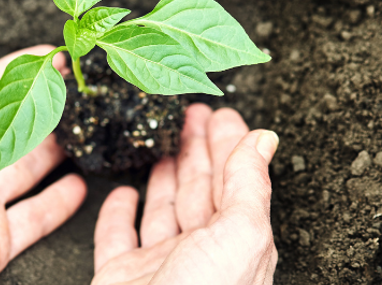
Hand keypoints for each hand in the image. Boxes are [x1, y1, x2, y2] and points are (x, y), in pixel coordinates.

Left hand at [0, 46, 86, 284]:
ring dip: (52, 147)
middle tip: (69, 84)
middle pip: (6, 128)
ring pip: (25, 168)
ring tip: (78, 125)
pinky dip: (58, 204)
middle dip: (38, 104)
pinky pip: (34, 219)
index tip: (43, 58)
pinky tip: (77, 185)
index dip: (12, 75)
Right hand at [92, 104, 277, 284]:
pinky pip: (117, 237)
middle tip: (190, 114)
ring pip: (162, 208)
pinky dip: (118, 213)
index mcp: (234, 242)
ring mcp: (158, 264)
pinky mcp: (121, 275)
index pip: (232, 180)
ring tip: (162, 139)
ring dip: (163, 172)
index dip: (227, 145)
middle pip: (198, 189)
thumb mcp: (240, 235)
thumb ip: (250, 185)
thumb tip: (264, 139)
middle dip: (196, 149)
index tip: (219, 113)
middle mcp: (199, 252)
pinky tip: (122, 192)